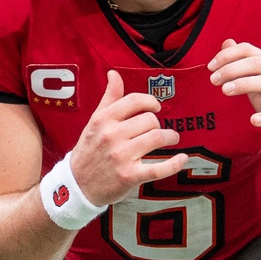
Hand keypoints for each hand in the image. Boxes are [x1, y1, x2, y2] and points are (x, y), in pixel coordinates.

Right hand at [70, 71, 188, 205]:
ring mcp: (121, 157)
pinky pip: (159, 168)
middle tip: (158, 130)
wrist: (78, 185)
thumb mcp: (94, 123)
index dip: (151, 102)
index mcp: (103, 120)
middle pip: (149, 120)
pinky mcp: (130, 176)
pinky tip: (183, 158)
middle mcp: (112, 136)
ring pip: (156, 138)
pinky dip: (175, 163)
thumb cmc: (89, 151)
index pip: (135, 101)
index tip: (156, 107)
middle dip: (158, 124)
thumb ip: (108, 99)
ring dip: (170, 137)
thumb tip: (114, 74)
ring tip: (171, 139)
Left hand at [210, 39, 260, 153]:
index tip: (210, 67)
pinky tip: (253, 120)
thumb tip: (227, 42)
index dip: (227, 56)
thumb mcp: (257, 78)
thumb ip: (242, 61)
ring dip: (244, 84)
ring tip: (225, 91)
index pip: (248, 50)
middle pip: (256, 63)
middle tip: (213, 80)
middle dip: (232, 69)